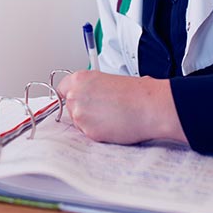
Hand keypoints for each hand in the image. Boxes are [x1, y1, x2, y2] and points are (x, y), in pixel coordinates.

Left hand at [55, 71, 187, 144]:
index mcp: (80, 78)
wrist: (150, 107)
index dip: (72, 95)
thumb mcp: (109, 80)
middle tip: (102, 110)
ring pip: (78, 122)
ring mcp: (80, 115)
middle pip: (69, 106)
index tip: (79, 100)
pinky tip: (113, 125)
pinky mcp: (88, 132)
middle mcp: (75, 95)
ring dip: (90, 122)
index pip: (62, 89)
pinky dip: (99, 132)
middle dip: (83, 109)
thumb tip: (89, 96)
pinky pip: (88, 134)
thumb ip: (91, 88)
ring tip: (112, 116)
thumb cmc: (137, 93)